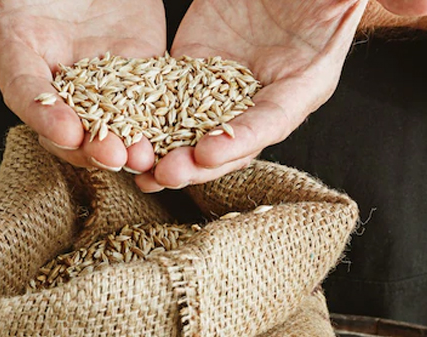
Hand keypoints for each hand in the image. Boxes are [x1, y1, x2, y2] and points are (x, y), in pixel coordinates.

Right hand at [0, 0, 165, 172]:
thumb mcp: (10, 25)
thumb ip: (18, 61)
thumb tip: (24, 88)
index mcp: (29, 81)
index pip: (37, 109)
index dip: (49, 124)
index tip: (67, 135)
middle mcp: (70, 90)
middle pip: (82, 132)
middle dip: (97, 149)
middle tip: (114, 157)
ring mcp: (110, 82)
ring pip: (122, 124)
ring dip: (134, 144)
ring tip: (145, 157)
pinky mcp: (146, 66)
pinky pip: (158, 95)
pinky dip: (168, 115)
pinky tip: (176, 130)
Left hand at [137, 0, 426, 191]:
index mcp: (305, 82)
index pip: (274, 117)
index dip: (244, 137)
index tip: (209, 151)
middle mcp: (266, 96)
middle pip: (232, 139)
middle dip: (198, 161)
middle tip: (164, 174)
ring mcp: (229, 88)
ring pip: (196, 132)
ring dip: (168, 155)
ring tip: (135, 171)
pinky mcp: (197, 71)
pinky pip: (169, 106)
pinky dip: (147, 127)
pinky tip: (120, 143)